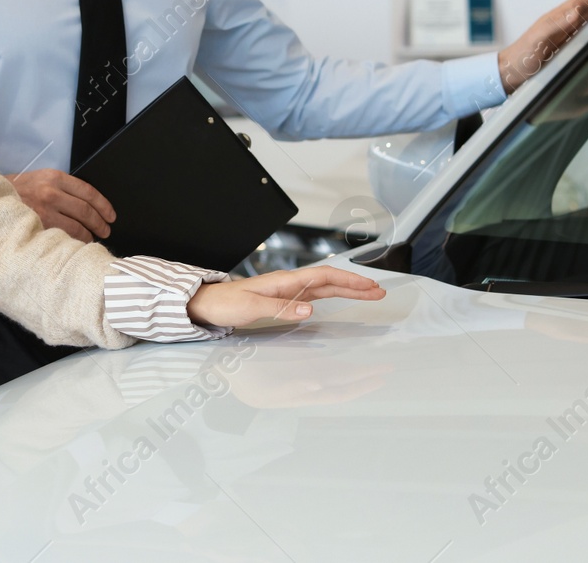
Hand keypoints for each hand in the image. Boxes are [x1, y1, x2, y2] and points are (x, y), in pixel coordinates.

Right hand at [6, 169, 114, 242]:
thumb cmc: (17, 191)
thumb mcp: (40, 179)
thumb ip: (61, 188)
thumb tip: (87, 205)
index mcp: (54, 178)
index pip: (88, 192)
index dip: (104, 206)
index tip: (111, 215)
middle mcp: (50, 193)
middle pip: (85, 211)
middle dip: (99, 223)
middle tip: (105, 230)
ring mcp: (43, 212)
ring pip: (76, 227)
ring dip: (88, 235)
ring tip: (91, 238)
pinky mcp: (36, 228)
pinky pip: (62, 237)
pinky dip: (72, 242)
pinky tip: (75, 245)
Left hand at [185, 265, 385, 328]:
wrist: (208, 304)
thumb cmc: (226, 304)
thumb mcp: (251, 307)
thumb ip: (281, 308)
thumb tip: (309, 311)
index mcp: (284, 281)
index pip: (324, 276)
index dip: (349, 281)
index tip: (369, 286)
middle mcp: (289, 282)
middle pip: (330, 280)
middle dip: (356, 285)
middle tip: (380, 291)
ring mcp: (288, 290)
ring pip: (325, 287)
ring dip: (348, 290)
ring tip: (369, 294)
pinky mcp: (285, 299)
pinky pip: (315, 295)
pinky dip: (333, 296)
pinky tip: (340, 298)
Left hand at [497, 0, 587, 93]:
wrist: (510, 72)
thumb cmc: (521, 57)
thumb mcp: (538, 40)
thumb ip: (555, 25)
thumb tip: (575, 12)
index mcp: (553, 20)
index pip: (577, 3)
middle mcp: (557, 25)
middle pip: (581, 8)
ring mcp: (559, 35)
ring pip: (581, 18)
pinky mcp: (559, 46)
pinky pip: (579, 32)